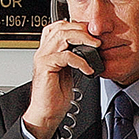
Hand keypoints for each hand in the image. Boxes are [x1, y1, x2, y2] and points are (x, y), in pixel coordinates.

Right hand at [23, 19, 98, 138]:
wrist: (47, 113)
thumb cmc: (56, 96)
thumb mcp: (68, 71)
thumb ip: (73, 57)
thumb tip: (88, 48)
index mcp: (48, 50)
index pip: (59, 26)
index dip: (76, 25)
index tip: (91, 33)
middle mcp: (43, 51)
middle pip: (61, 27)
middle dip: (82, 30)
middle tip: (96, 40)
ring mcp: (43, 58)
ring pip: (62, 37)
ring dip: (82, 40)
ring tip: (94, 48)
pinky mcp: (45, 67)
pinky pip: (65, 56)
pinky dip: (80, 61)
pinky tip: (87, 69)